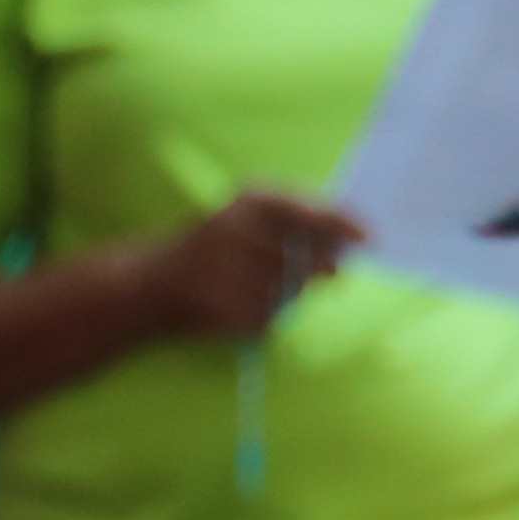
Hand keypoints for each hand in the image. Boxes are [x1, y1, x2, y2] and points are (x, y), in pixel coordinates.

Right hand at [137, 189, 364, 346]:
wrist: (150, 282)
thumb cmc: (213, 244)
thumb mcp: (249, 217)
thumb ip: (298, 219)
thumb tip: (348, 242)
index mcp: (245, 202)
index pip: (305, 212)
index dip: (340, 225)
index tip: (367, 238)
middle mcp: (233, 232)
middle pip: (302, 258)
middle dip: (321, 268)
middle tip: (334, 273)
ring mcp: (223, 272)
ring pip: (287, 292)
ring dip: (289, 295)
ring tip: (263, 285)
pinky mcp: (218, 307)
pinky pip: (265, 317)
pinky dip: (265, 315)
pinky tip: (244, 304)